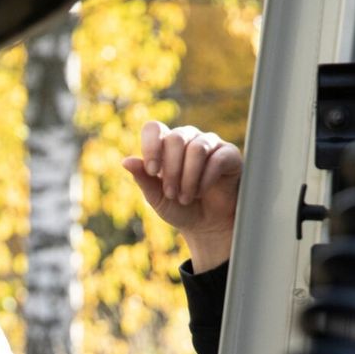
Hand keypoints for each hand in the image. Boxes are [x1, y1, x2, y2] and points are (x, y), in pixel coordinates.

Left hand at [123, 122, 241, 271]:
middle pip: (176, 138)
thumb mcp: (157, 198)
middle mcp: (187, 139)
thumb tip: (125, 161)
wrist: (206, 225)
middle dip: (171, 170)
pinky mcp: (229, 154)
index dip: (151, 146)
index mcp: (165, 146)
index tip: (152, 171)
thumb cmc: (180, 208)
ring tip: (186, 198)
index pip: (154, 128)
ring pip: (197, 149)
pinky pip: (217, 159)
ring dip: (188, 178)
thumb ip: (143, 179)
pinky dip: (206, 180)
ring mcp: (209, 144)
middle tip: (171, 194)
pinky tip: (202, 192)